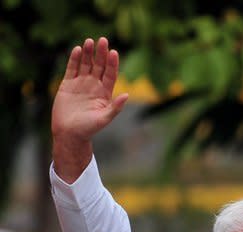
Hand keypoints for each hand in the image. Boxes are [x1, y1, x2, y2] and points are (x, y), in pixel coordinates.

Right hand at [52, 37, 128, 180]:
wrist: (69, 134)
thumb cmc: (88, 129)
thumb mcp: (104, 119)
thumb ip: (115, 108)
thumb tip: (127, 95)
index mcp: (105, 94)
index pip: (111, 74)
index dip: (112, 64)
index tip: (114, 52)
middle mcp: (94, 86)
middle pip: (99, 66)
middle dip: (101, 53)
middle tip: (103, 40)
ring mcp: (81, 84)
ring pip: (85, 64)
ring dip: (88, 53)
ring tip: (89, 41)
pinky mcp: (68, 84)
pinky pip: (72, 68)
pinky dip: (74, 59)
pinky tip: (77, 49)